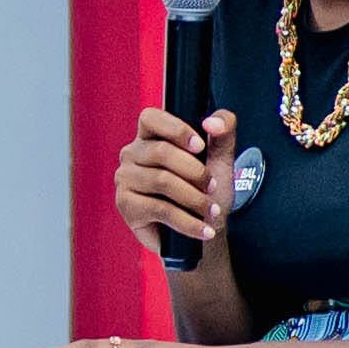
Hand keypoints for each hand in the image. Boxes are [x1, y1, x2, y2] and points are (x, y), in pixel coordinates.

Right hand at [111, 104, 244, 266]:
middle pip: (161, 152)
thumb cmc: (207, 190)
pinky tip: (204, 229)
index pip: (150, 118)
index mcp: (151, 136)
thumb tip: (211, 122)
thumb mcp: (221, 158)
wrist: (202, 229)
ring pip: (162, 181)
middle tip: (213, 187)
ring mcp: (125, 179)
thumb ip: (224, 131)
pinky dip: (187, 222)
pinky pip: (160, 210)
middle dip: (195, 172)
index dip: (175, 129)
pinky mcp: (126, 205)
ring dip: (195, 198)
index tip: (200, 147)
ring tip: (212, 210)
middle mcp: (132, 154)